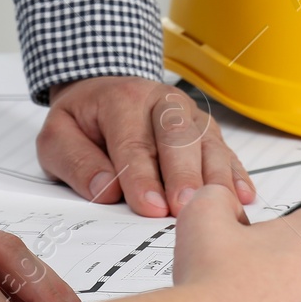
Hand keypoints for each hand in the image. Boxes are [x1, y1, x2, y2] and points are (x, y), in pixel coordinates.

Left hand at [38, 76, 253, 216]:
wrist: (104, 94)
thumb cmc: (84, 122)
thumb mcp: (57, 137)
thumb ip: (76, 162)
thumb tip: (105, 190)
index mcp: (122, 99)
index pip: (133, 143)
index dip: (141, 177)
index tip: (148, 206)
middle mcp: (163, 102)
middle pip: (179, 138)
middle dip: (183, 175)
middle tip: (183, 208)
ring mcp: (191, 117)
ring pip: (209, 144)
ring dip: (214, 178)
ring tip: (218, 207)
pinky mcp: (208, 134)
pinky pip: (227, 154)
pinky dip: (236, 176)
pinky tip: (243, 198)